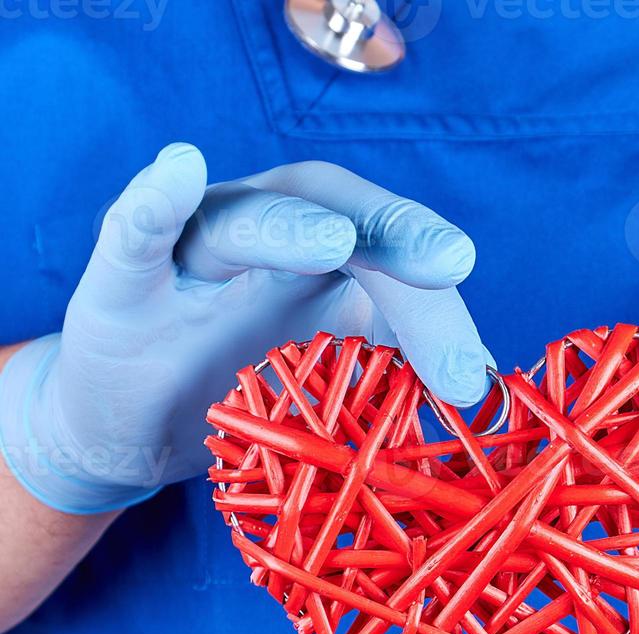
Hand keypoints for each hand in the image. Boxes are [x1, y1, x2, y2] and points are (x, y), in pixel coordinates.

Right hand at [0, 144, 488, 513]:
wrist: (137, 425)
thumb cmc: (242, 391)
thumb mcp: (330, 384)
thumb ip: (398, 366)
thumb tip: (486, 383)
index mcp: (324, 263)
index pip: (393, 263)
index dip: (437, 302)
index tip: (478, 369)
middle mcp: (267, 236)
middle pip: (335, 219)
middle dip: (394, 238)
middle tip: (451, 265)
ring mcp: (191, 255)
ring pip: (242, 221)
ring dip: (289, 225)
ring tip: (335, 238)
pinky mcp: (119, 286)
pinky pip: (132, 237)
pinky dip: (153, 205)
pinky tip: (178, 172)